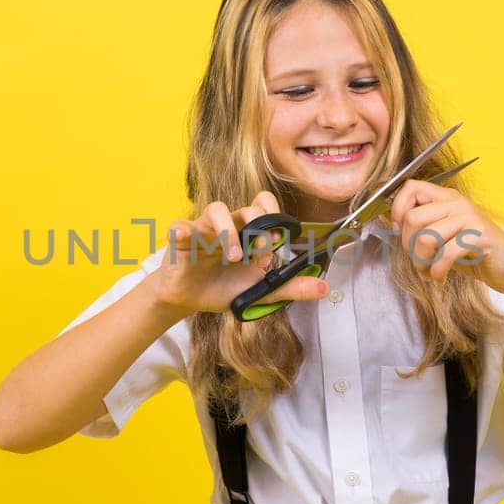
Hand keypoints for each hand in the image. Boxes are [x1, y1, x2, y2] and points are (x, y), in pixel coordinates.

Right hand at [148, 192, 330, 314]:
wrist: (190, 299)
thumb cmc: (224, 287)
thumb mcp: (259, 290)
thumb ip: (290, 288)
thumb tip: (324, 288)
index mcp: (249, 232)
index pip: (264, 205)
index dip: (274, 213)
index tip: (278, 238)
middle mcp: (229, 225)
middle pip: (245, 208)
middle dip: (257, 226)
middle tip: (260, 251)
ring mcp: (204, 229)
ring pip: (215, 209)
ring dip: (228, 231)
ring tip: (234, 257)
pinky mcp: (181, 238)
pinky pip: (180, 226)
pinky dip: (183, 230)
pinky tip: (186, 238)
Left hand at [387, 180, 503, 294]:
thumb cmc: (476, 254)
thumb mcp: (444, 238)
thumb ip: (422, 229)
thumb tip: (391, 223)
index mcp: (447, 198)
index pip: (410, 187)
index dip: (397, 209)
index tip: (397, 231)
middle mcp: (457, 203)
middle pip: (413, 217)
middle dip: (408, 247)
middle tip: (418, 262)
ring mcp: (469, 218)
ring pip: (425, 237)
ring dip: (421, 263)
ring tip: (428, 273)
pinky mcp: (479, 236)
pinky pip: (445, 254)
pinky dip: (437, 272)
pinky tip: (440, 279)